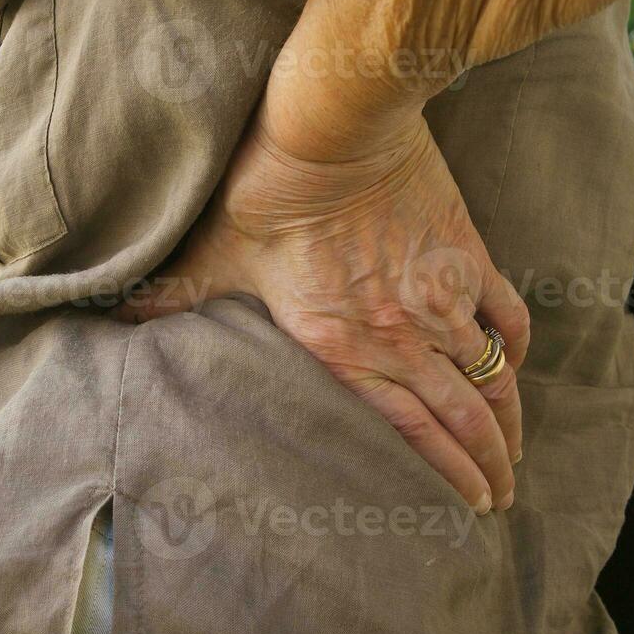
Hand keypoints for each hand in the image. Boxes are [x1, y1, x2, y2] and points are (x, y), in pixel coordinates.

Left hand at [117, 107, 528, 513]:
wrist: (334, 127)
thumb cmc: (270, 191)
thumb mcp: (215, 255)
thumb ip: (177, 300)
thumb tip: (118, 322)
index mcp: (341, 347)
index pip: (407, 432)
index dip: (445, 476)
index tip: (470, 506)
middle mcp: (400, 334)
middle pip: (460, 417)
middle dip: (487, 465)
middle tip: (503, 497)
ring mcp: (440, 297)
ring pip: (489, 377)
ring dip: (507, 419)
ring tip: (514, 451)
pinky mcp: (465, 254)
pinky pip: (507, 314)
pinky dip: (514, 346)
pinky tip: (514, 366)